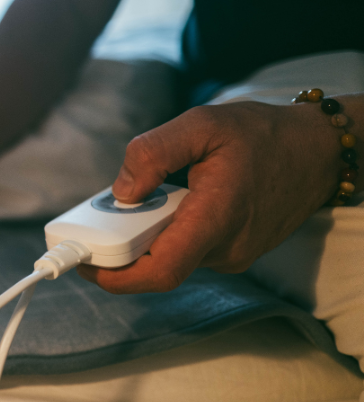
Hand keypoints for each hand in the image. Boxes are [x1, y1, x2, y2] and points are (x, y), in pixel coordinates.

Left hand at [78, 100, 343, 293]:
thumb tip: (122, 191)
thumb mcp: (201, 124)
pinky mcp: (233, 251)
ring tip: (135, 200)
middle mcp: (225, 247)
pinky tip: (163, 203)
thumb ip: (154, 152)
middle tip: (98, 216)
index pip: (161, 271)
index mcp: (216, 218)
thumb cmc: (260, 134)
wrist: (316, 150)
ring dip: (143, 236)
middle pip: (157, 264)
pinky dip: (165, 232)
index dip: (116, 277)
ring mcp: (232, 254)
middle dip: (120, 246)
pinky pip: (187, 249)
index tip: (84, 264)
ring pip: (171, 256)